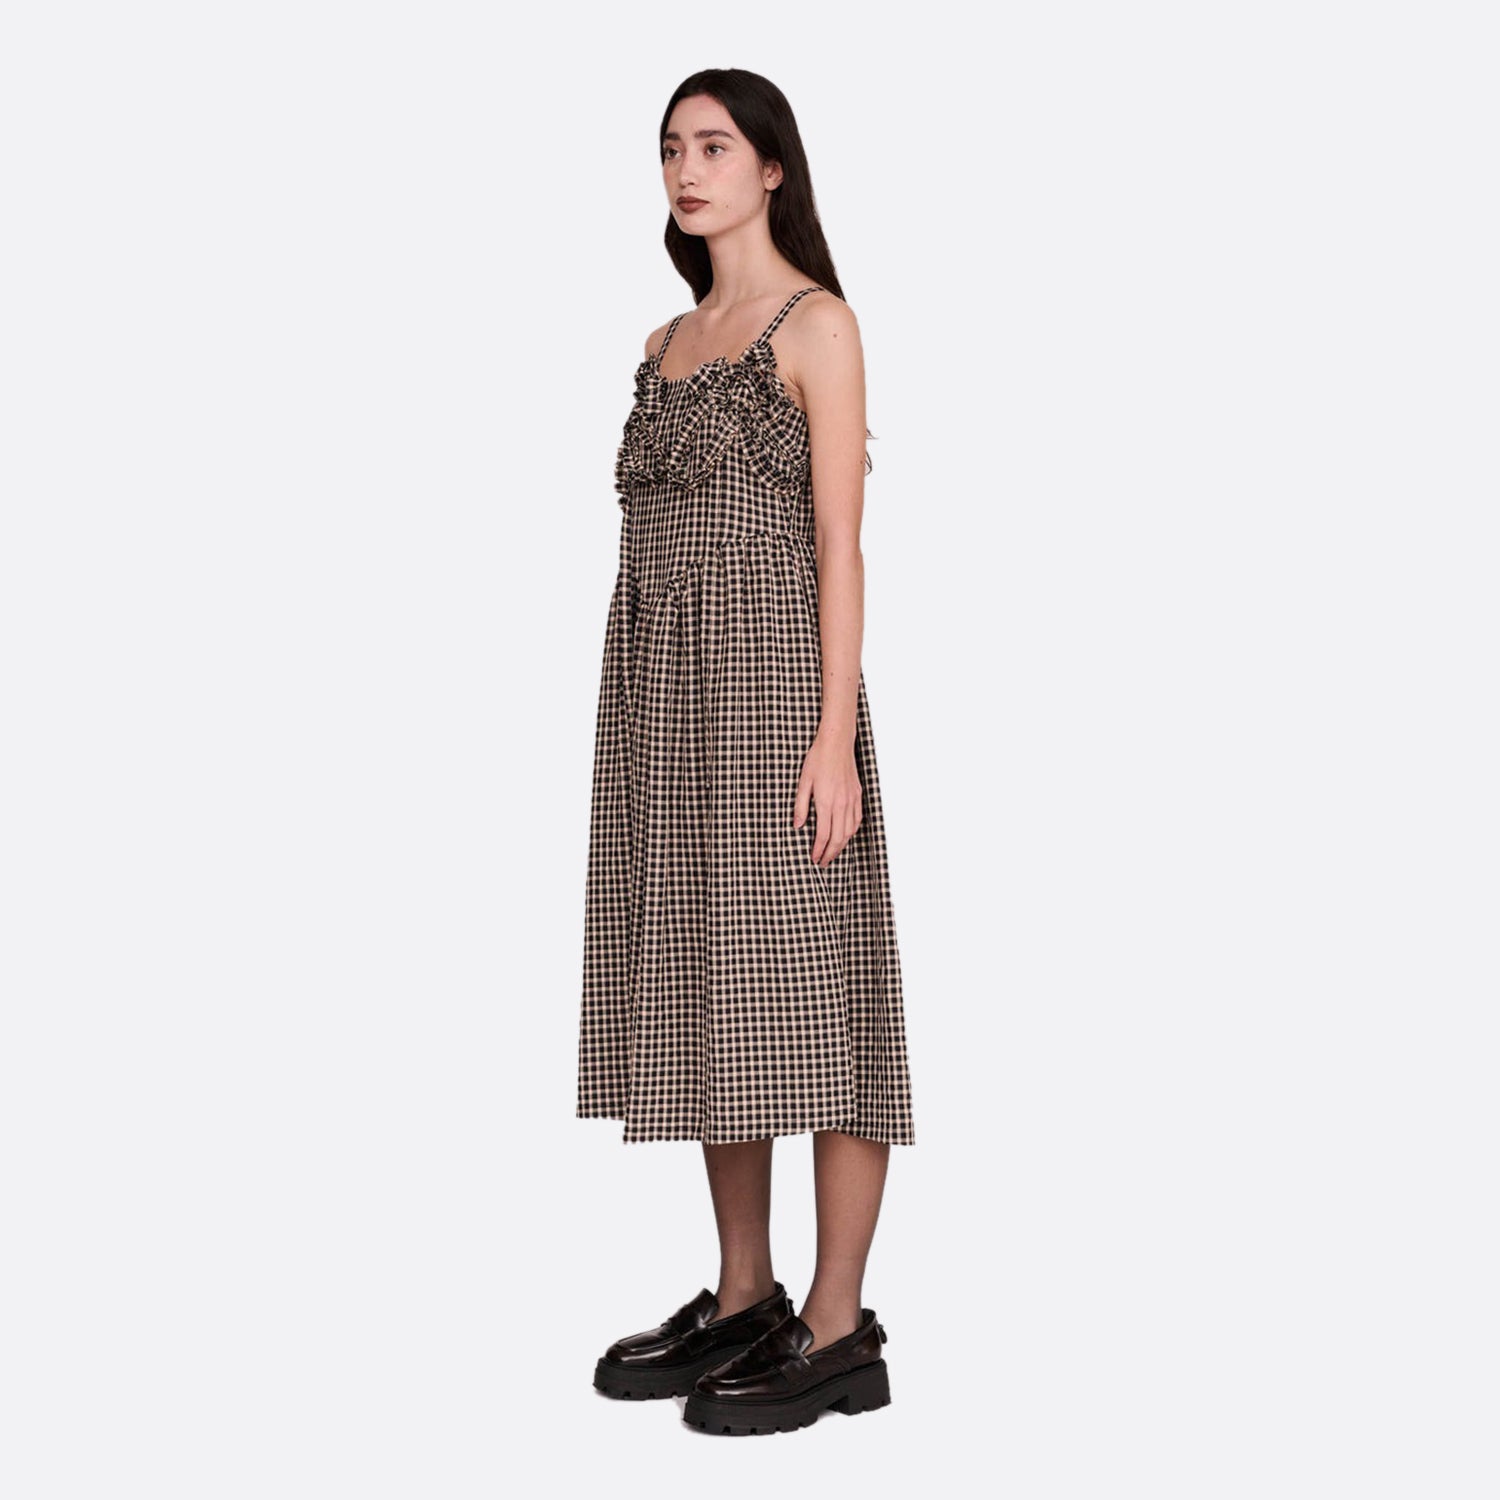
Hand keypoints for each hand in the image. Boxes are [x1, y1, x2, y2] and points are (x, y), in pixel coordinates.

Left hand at [793, 732, 862, 867]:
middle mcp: (841, 804)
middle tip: (823, 863)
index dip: (819, 850)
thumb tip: (798, 826)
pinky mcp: (857, 795)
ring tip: (833, 853)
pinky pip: (857, 819)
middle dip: (831, 853)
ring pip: (849, 831)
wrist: (836, 743)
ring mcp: (851, 800)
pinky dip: (851, 832)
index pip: (823, 835)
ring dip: (841, 845)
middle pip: (838, 838)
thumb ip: (801, 806)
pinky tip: (845, 835)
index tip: (814, 858)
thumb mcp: (803, 783)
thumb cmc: (817, 760)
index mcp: (826, 802)